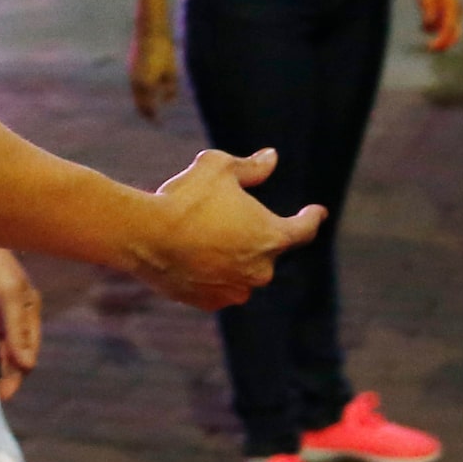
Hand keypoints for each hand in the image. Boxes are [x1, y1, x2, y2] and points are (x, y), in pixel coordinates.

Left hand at [0, 241, 41, 401]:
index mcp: (29, 310)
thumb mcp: (5, 294)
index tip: (0, 396)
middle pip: (15, 353)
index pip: (27, 353)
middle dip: (5, 375)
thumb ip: (16, 329)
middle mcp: (17, 314)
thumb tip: (27, 367)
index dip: (16, 375)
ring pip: (0, 347)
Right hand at [129, 29, 179, 121]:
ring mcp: (132, 74)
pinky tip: (150, 91)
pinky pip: (136, 85)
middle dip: (147, 113)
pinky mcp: (131, 68)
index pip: (148, 107)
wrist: (149, 32)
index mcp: (146, 83)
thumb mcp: (171, 71)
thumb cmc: (163, 51)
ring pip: (137, 95)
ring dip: (144, 102)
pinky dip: (142, 92)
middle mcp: (136, 81)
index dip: (153, 116)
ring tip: (152, 108)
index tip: (159, 123)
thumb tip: (167, 101)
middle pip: (139, 103)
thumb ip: (170, 88)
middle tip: (155, 121)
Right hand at [137, 148, 326, 310]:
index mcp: (271, 236)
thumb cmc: (186, 197)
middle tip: (228, 213)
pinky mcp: (209, 302)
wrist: (145, 236)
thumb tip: (271, 158)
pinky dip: (213, 274)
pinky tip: (192, 256)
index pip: (303, 229)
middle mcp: (260, 270)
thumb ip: (251, 167)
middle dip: (255, 233)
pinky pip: (219, 287)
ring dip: (234, 256)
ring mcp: (234, 290)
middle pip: (268, 250)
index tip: (317, 212)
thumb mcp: (219, 168)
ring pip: (243, 271)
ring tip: (204, 234)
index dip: (311, 218)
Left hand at [416, 0, 462, 51]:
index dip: (441, 40)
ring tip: (422, 26)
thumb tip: (429, 26)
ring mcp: (454, 11)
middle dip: (444, 43)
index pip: (449, 29)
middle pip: (454, 33)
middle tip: (431, 49)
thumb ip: (429, 11)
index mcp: (452, 7)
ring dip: (435, 32)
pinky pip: (443, 24)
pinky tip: (423, 25)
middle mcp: (456, 10)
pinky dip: (434, 27)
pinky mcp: (450, 11)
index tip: (431, 47)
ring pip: (446, 29)